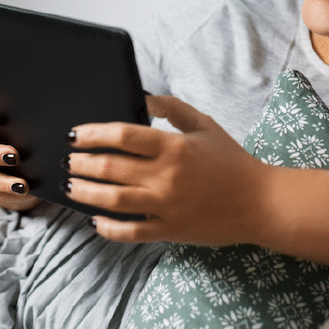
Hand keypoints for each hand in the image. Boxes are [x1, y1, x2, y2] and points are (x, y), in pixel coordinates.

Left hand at [65, 95, 270, 244]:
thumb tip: (142, 96)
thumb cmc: (232, 161)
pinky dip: (107, 228)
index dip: (92, 134)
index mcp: (174, 147)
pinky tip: (95, 220)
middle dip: (81, 163)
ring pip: (112, 200)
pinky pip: (130, 232)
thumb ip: (172, 108)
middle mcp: (166, 176)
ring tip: (71, 187)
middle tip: (68, 160)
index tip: (75, 135)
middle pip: (110, 168)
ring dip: (86, 193)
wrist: (260, 203)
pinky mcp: (169, 231)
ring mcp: (166, 206)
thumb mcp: (205, 125)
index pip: (122, 136)